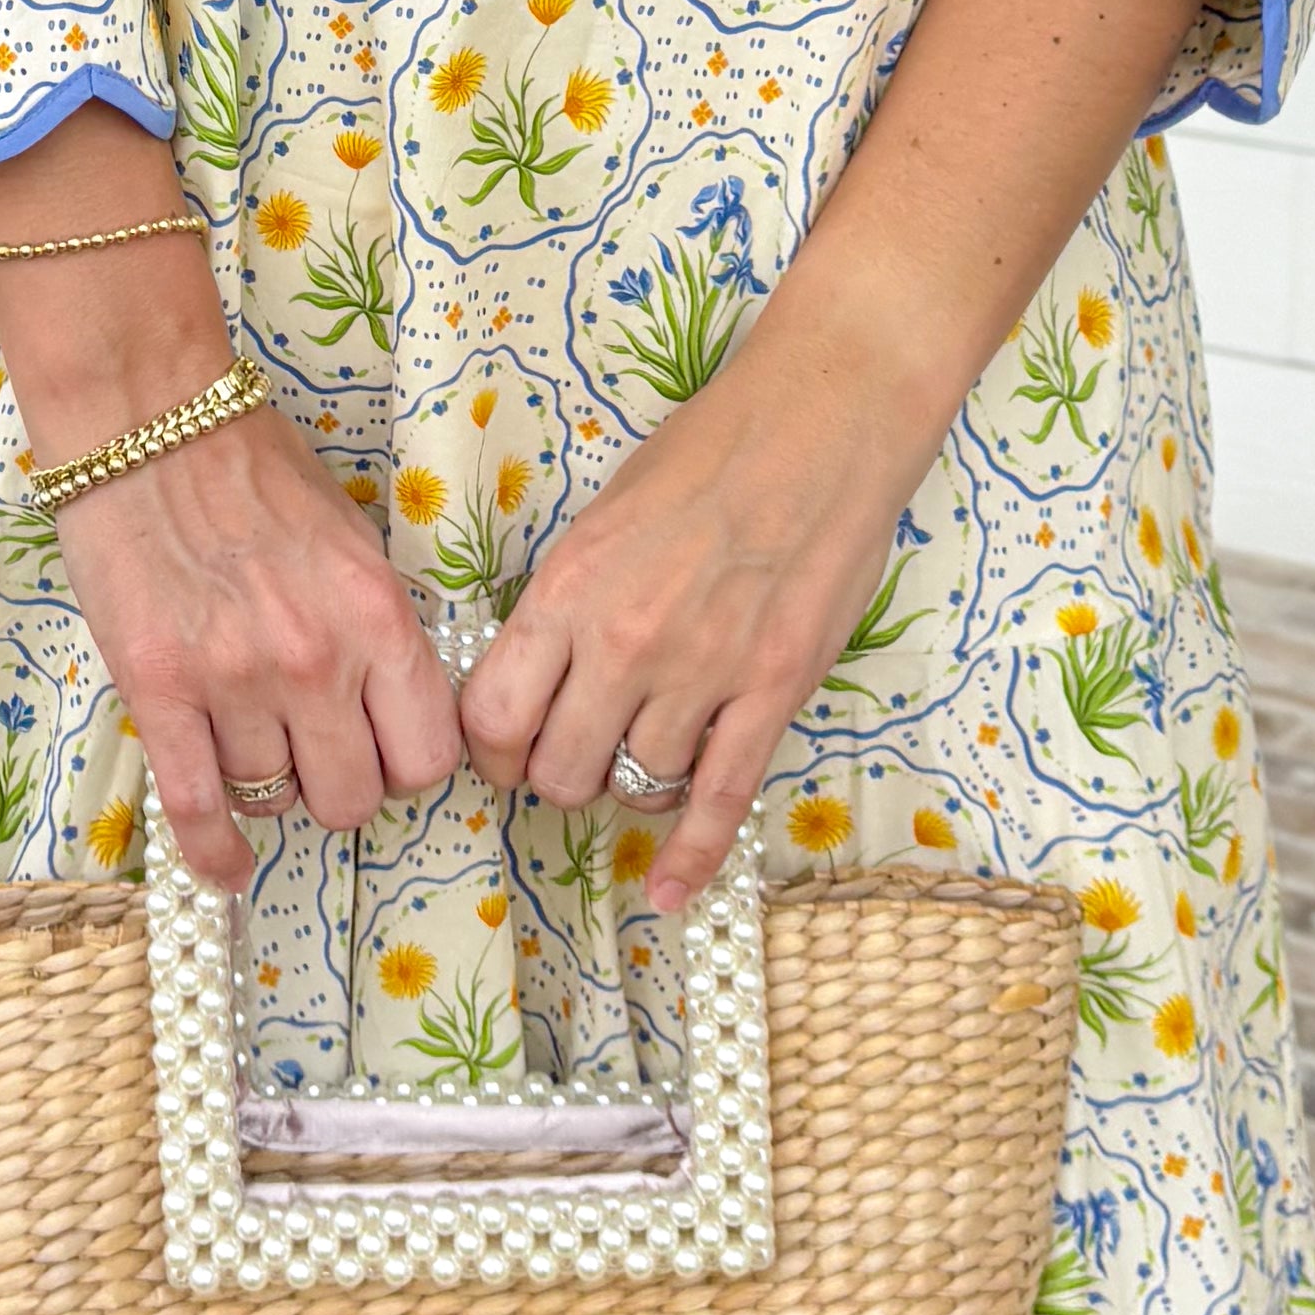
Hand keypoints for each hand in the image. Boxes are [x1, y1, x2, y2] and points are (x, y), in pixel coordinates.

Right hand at [0, 128, 454, 882]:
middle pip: (355, 799)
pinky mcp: (160, 693)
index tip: (382, 749)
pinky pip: (200, 807)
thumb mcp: (353, 540)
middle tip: (317, 756)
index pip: (428, 755)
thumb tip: (389, 706)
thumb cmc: (255, 468)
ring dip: (271, 788)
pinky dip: (216, 851)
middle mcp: (316, 660)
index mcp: (378, 617)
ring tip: (254, 748)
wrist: (150, 423)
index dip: (406, 764)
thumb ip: (376, 627)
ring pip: (277, 801)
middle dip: (340, 789)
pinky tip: (227, 865)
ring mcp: (236, 682)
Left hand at [452, 309, 928, 909]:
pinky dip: (690, 856)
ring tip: (644, 751)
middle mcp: (623, 644)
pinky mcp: (771, 694)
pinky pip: (719, 800)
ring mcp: (701, 675)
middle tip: (578, 751)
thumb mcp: (605, 516)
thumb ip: (569, 602)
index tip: (508, 748)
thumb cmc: (710, 451)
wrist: (822, 421)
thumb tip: (538, 674)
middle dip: (560, 774)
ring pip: (633, 789)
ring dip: (630, 783)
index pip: (492, 719)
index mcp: (568, 591)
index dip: (491, 751)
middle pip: (558, 771)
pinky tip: (670, 892)